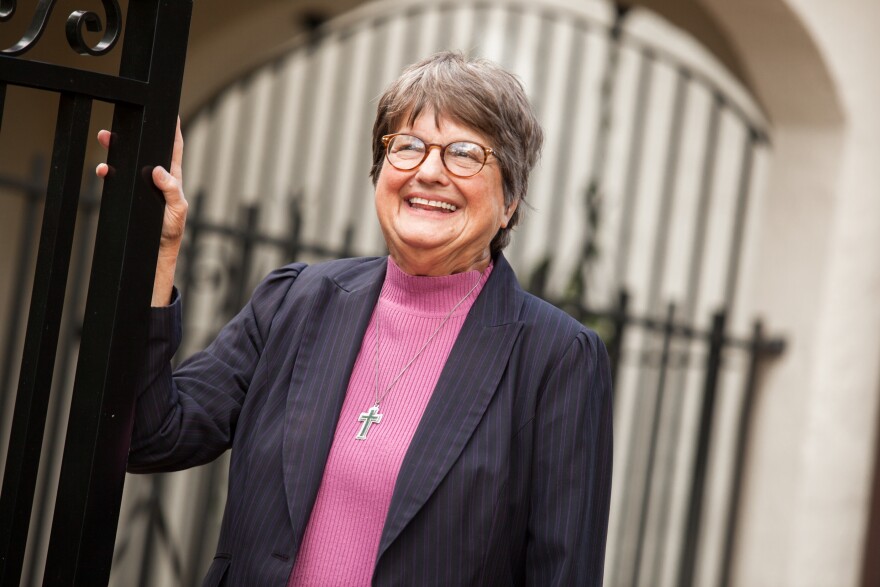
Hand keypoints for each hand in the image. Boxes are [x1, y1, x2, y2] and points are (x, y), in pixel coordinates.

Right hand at [96, 117, 186, 305]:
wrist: (157, 249)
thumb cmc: (172, 228)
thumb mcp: (178, 209)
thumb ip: (172, 190)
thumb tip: (160, 171)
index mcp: (173, 177)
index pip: (174, 148)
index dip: (173, 130)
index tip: (170, 113)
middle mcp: (157, 177)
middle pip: (145, 149)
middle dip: (133, 134)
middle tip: (120, 123)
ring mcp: (141, 184)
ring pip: (128, 159)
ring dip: (115, 148)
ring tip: (105, 137)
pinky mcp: (129, 193)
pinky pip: (116, 177)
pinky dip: (108, 171)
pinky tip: (103, 170)